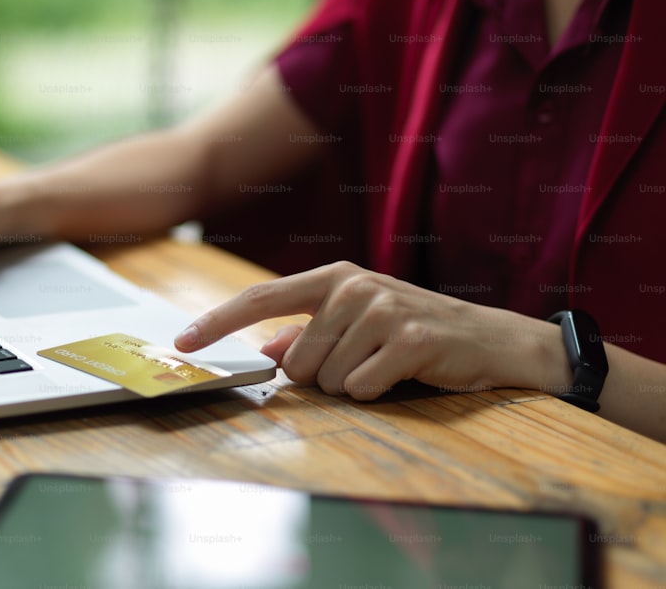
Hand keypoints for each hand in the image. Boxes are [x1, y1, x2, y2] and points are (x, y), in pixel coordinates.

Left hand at [174, 261, 570, 399]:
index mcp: (333, 278)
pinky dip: (377, 392)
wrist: (488, 338)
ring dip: (352, 384)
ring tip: (385, 364)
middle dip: (321, 376)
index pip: (260, 297)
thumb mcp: (357, 322)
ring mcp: (381, 308)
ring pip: (326, 378)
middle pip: (295, 360)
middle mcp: (352, 286)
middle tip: (362, 362)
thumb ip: (308, 332)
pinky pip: (361, 388)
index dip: (217, 322)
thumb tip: (265, 349)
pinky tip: (402, 373)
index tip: (181, 343)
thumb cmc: (412, 330)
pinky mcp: (407, 337)